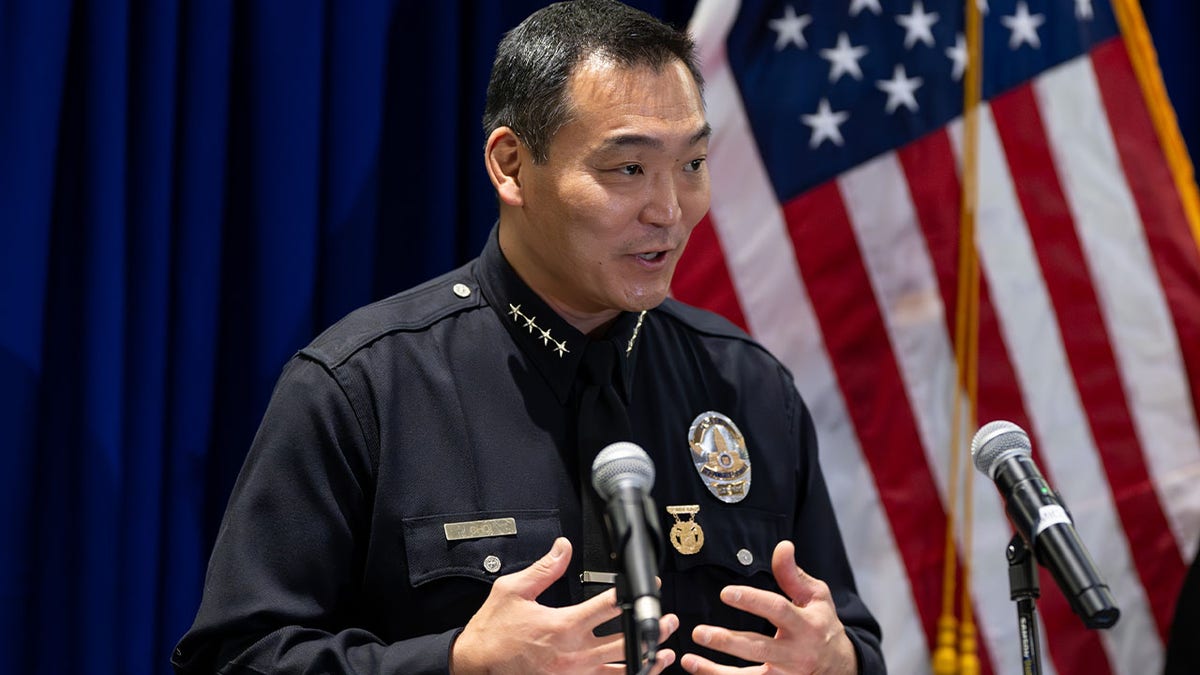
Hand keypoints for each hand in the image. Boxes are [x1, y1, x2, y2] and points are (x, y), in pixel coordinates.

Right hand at [451, 537, 679, 674]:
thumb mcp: (513, 590)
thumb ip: (545, 569)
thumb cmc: (493, 632)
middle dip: (651, 628)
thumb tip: (564, 547)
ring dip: (647, 660)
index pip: (608, 606)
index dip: (631, 593)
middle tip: (669, 619)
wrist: (476, 665)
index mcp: (563, 626)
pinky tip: (639, 672)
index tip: (646, 586)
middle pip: (625, 640)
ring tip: (666, 652)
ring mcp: (574, 674)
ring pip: (621, 669)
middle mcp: (573, 653)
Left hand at [679, 540, 856, 674]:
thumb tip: (782, 546)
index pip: (777, 610)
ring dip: (716, 672)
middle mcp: (796, 653)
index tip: (726, 593)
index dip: (752, 601)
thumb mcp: (816, 597)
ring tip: (689, 661)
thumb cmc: (822, 626)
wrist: (841, 666)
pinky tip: (701, 673)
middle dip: (727, 642)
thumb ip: (794, 575)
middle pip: (759, 648)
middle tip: (699, 632)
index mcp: (805, 625)